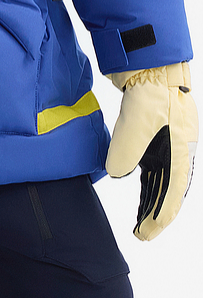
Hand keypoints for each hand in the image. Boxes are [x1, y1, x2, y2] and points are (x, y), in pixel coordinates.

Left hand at [105, 63, 196, 240]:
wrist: (152, 64)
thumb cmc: (150, 92)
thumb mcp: (134, 126)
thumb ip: (124, 155)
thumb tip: (118, 171)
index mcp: (179, 152)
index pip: (171, 195)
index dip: (159, 218)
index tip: (145, 234)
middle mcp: (177, 150)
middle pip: (168, 190)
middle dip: (154, 213)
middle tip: (141, 233)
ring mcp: (167, 141)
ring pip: (161, 179)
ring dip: (151, 198)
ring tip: (139, 217)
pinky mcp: (156, 131)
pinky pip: (154, 164)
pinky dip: (148, 180)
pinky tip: (139, 187)